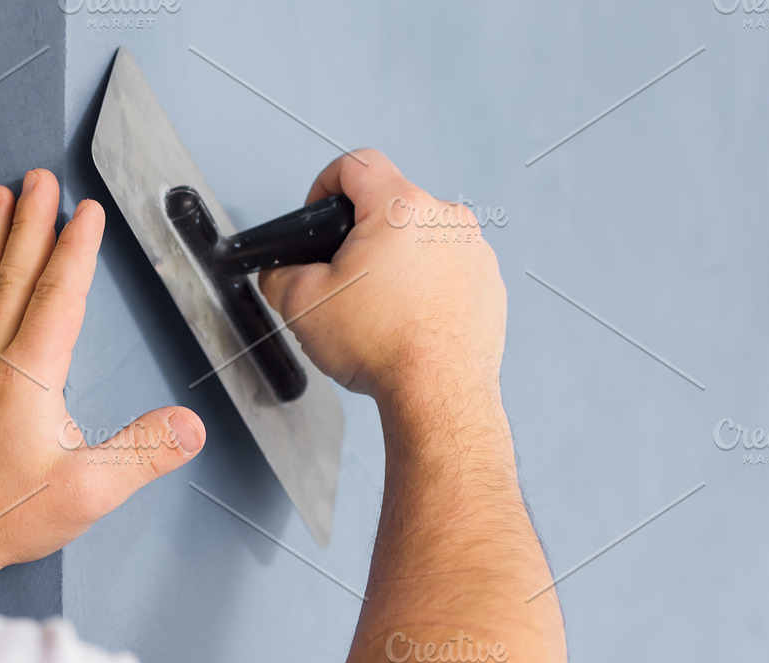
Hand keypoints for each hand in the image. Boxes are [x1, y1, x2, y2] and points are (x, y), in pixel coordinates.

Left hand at [0, 169, 206, 597]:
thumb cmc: (5, 517)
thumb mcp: (89, 492)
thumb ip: (142, 453)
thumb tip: (188, 426)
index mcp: (28, 378)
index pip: (57, 297)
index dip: (74, 250)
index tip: (84, 211)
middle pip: (12, 278)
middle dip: (29, 223)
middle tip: (37, 179)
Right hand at [259, 151, 506, 411]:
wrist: (437, 394)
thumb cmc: (384, 347)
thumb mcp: (301, 305)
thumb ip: (280, 275)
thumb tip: (280, 273)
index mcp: (400, 208)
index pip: (358, 163)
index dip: (325, 182)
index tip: (319, 211)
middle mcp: (446, 219)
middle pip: (391, 207)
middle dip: (362, 238)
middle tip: (343, 280)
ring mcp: (474, 251)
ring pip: (421, 242)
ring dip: (397, 265)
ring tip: (378, 311)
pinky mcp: (488, 285)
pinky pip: (448, 272)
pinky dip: (426, 290)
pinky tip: (407, 323)